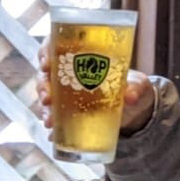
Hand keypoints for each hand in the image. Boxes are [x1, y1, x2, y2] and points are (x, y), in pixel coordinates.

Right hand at [35, 39, 156, 133]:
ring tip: (49, 120)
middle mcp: (69, 73)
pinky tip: (53, 135)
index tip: (46, 62)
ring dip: (44, 108)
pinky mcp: (68, 114)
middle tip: (47, 98)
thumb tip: (131, 96)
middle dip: (42, 85)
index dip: (45, 51)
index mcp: (82, 55)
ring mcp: (66, 94)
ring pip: (46, 96)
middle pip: (46, 73)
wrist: (135, 110)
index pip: (55, 45)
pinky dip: (53, 127)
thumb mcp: (137, 84)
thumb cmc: (132, 86)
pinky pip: (55, 118)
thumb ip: (135, 87)